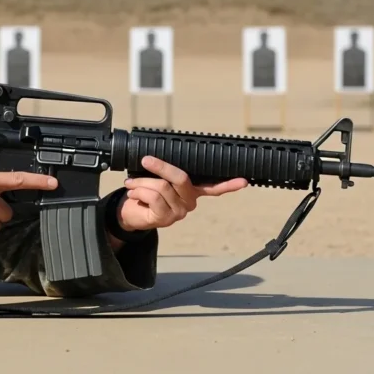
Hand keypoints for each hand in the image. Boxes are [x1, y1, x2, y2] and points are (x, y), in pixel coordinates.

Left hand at [116, 156, 247, 231]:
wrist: (128, 212)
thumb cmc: (145, 191)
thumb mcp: (157, 177)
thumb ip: (166, 170)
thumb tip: (158, 154)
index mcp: (192, 190)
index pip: (215, 187)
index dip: (229, 184)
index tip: (244, 181)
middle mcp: (190, 202)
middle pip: (181, 178)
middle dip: (161, 166)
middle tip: (146, 159)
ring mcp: (179, 211)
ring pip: (163, 187)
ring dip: (142, 182)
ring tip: (132, 184)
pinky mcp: (166, 218)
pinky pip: (153, 197)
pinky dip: (139, 190)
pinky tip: (134, 193)